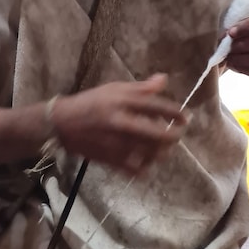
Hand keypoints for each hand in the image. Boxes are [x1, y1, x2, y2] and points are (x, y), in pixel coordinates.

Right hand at [52, 73, 187, 174]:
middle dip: (172, 136)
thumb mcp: (114, 88)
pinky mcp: (109, 159)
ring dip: (161, 152)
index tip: (186, 118)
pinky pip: (135, 168)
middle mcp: (121, 122)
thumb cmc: (91, 102)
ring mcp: (115, 143)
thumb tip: (164, 80)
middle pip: (156, 133)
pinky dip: (145, 167)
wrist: (62, 123)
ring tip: (164, 148)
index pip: (156, 106)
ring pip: (148, 153)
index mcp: (122, 101)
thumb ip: (141, 87)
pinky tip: (147, 162)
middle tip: (178, 135)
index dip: (175, 113)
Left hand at [225, 10, 248, 76]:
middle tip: (226, 46)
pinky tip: (231, 62)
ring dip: (240, 58)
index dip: (247, 26)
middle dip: (243, 45)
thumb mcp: (247, 15)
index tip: (231, 32)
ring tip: (226, 55)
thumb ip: (241, 21)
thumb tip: (228, 35)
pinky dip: (241, 67)